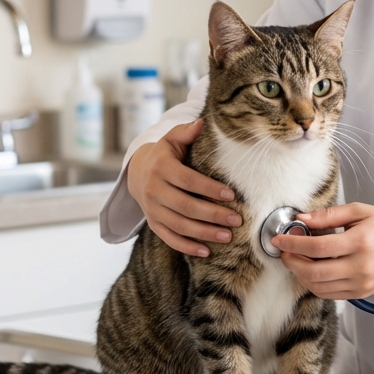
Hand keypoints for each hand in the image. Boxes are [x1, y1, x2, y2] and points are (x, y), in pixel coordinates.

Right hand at [126, 118, 240, 256]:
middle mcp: (153, 190)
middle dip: (213, 214)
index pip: (187, 180)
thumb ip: (187, 132)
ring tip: (228, 237)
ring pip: (179, 225)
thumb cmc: (165, 153)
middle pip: (185, 206)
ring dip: (204, 233)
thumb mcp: (172, 139)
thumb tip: (203, 122)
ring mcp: (152, 209)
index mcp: (161, 168)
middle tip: (237, 220)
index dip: (209, 188)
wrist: (136, 172)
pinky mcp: (153, 223)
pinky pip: (169, 238)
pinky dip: (187, 247)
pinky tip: (207, 251)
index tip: (231, 195)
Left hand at [273, 203, 373, 299]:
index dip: (294, 244)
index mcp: (361, 242)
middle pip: (314, 272)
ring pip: (319, 287)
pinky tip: (312, 271)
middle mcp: (361, 267)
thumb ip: (330, 215)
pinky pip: (329, 294)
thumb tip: (303, 219)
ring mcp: (361, 284)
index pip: (317, 248)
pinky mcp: (361, 293)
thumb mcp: (362, 211)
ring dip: (301, 275)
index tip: (280, 239)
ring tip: (296, 260)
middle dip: (292, 262)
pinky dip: (315, 284)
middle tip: (284, 251)